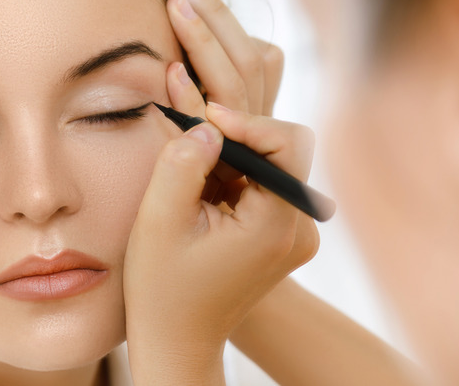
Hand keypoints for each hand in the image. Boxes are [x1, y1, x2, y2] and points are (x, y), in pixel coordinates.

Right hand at [124, 102, 318, 384]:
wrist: (179, 340)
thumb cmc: (163, 289)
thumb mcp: (158, 221)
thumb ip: (182, 163)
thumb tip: (208, 123)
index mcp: (276, 226)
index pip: (289, 143)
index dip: (247, 121)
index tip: (204, 118)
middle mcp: (299, 228)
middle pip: (282, 150)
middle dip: (236, 139)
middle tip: (190, 142)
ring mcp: (295, 234)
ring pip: (271, 165)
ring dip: (231, 159)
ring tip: (190, 180)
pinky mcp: (283, 234)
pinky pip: (265, 185)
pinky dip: (234, 178)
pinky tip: (202, 196)